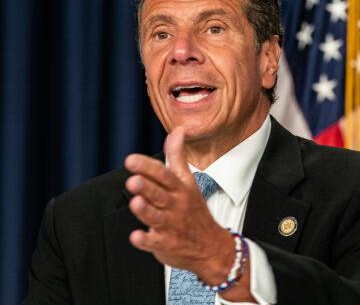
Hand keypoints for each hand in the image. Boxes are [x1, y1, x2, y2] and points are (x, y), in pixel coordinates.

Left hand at [124, 126, 233, 283]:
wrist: (211, 246)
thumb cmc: (194, 209)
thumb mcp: (188, 181)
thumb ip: (177, 156)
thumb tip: (177, 130)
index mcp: (180, 188)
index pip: (164, 174)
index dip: (147, 167)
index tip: (131, 160)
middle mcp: (176, 205)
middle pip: (159, 194)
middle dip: (147, 187)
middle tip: (133, 181)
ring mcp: (171, 225)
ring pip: (156, 217)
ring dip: (145, 210)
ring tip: (135, 202)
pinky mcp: (165, 244)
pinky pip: (154, 243)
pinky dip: (145, 240)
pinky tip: (136, 236)